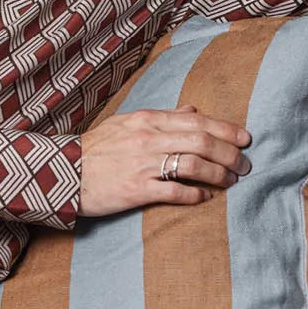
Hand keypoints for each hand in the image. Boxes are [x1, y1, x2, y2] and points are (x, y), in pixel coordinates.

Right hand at [79, 105, 251, 216]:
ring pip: (193, 165)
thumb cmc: (96, 149)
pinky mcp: (135, 189)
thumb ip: (162, 117)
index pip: (196, 121)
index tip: (245, 138)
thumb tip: (193, 110)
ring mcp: (141, 164)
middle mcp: (147, 138)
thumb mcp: (126, 123)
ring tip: (232, 181)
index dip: (226, 129)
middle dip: (229, 153)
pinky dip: (195, 194)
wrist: (62, 172)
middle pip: (201, 141)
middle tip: (245, 164)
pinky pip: (174, 191)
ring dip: (218, 174)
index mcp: (146, 120)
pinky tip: (206, 197)